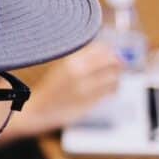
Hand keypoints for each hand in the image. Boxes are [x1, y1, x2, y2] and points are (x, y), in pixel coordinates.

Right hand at [8, 42, 123, 137]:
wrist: (39, 109)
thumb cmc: (53, 86)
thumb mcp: (65, 65)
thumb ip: (84, 57)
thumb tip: (108, 50)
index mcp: (71, 60)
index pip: (101, 49)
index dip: (110, 51)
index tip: (112, 53)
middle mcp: (79, 73)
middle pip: (112, 62)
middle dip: (118, 62)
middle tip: (118, 64)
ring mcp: (85, 89)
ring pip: (114, 78)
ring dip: (117, 76)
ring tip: (112, 77)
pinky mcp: (90, 102)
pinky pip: (111, 91)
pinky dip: (113, 88)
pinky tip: (109, 88)